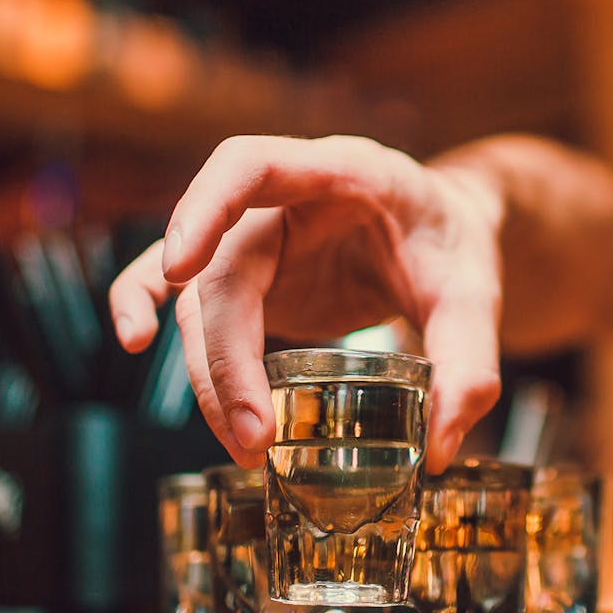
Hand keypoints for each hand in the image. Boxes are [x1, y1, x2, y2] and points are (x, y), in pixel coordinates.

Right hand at [109, 135, 503, 472]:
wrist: (445, 233)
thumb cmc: (454, 244)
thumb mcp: (479, 295)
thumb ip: (469, 365)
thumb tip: (439, 449)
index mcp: (344, 172)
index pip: (252, 164)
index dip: (206, 205)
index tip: (180, 266)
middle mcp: (286, 198)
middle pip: (223, 270)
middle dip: (228, 358)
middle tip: (254, 437)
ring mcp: (260, 237)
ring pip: (203, 302)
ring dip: (212, 376)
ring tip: (245, 446)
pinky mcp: (250, 274)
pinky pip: (182, 289)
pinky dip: (147, 308)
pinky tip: (134, 343)